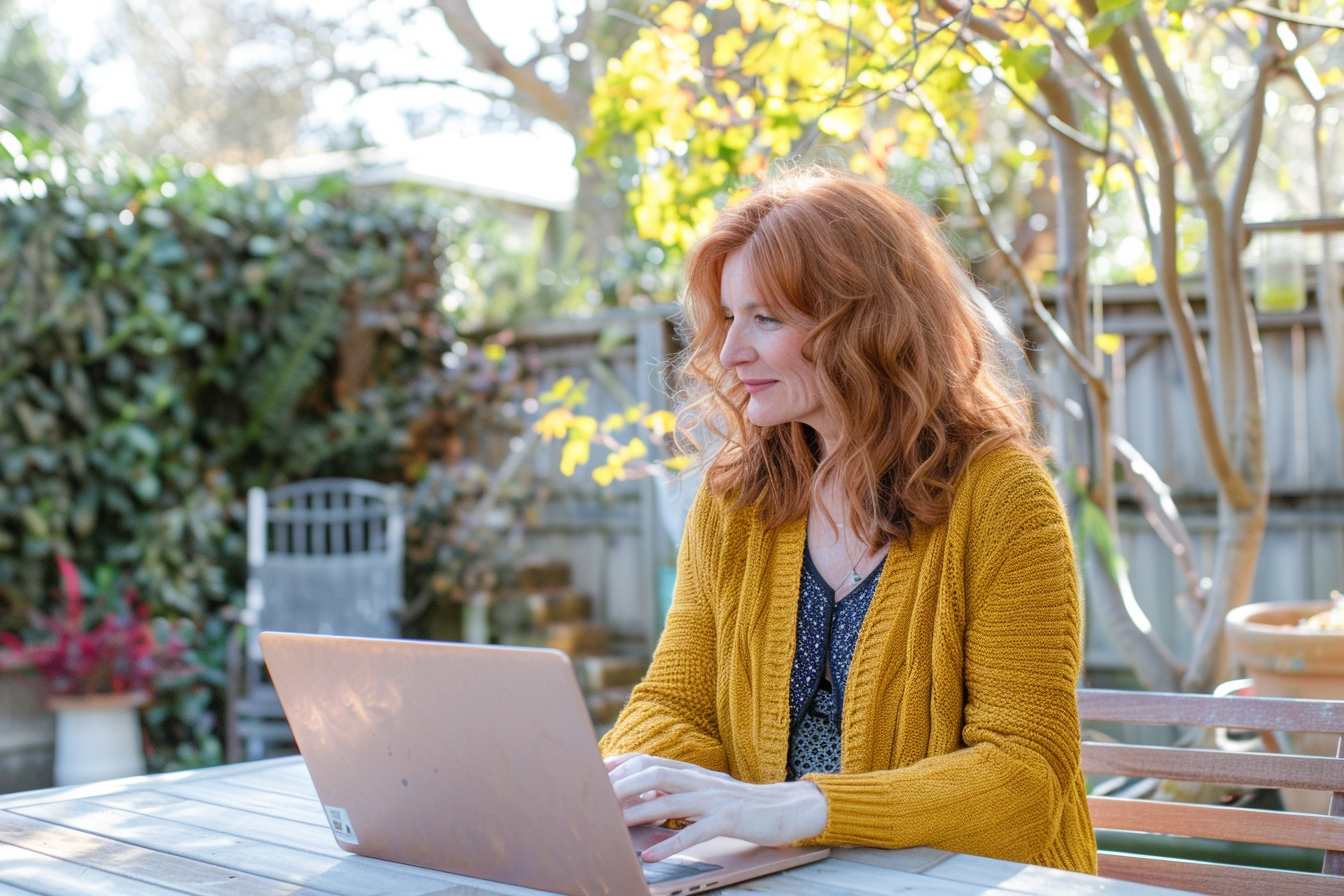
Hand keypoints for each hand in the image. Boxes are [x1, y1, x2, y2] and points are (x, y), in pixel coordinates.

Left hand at [605, 753, 827, 862]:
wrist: (784, 809)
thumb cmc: (739, 804)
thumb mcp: (705, 793)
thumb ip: (676, 792)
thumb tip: (642, 799)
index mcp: (692, 772)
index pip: (649, 761)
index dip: (621, 765)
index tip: (596, 773)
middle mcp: (700, 780)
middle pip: (654, 774)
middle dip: (622, 785)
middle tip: (597, 799)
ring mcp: (714, 798)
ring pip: (670, 800)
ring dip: (638, 812)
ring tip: (614, 824)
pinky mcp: (728, 820)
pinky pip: (694, 832)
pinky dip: (671, 843)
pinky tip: (652, 855)